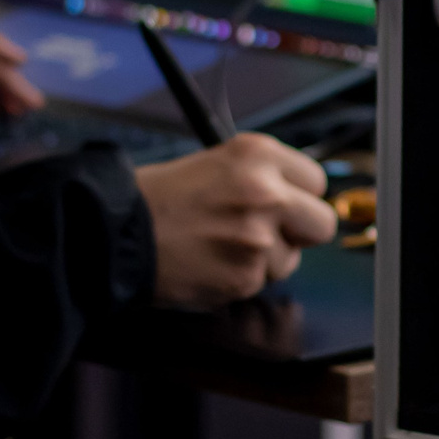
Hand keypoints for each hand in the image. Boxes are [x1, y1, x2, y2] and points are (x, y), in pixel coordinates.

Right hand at [135, 135, 338, 306]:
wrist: (116, 233)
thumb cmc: (157, 198)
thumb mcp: (217, 163)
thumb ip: (262, 177)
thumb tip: (297, 198)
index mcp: (259, 155)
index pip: (317, 181)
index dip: (301, 196)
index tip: (287, 203)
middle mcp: (267, 193)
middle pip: (322, 223)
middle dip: (301, 232)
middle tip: (271, 233)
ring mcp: (259, 238)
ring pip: (290, 260)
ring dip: (264, 260)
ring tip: (222, 247)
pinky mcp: (245, 278)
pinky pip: (260, 283)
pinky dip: (239, 279)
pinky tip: (210, 264)